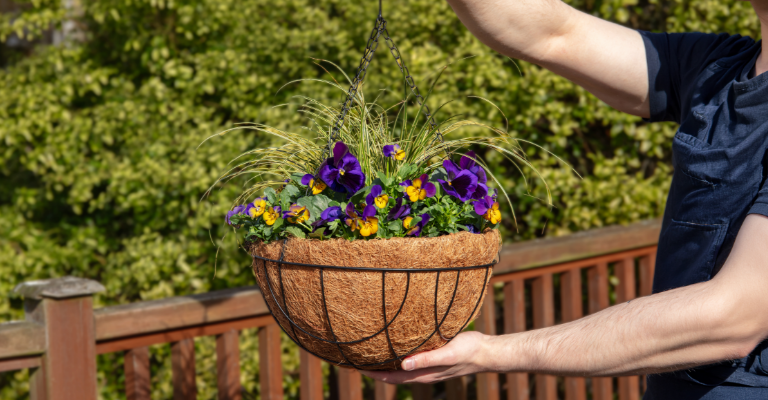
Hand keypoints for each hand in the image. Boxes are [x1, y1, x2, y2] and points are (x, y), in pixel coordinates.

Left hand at [360, 331, 488, 383]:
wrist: (487, 351)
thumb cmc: (469, 350)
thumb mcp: (447, 353)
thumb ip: (426, 359)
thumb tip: (403, 365)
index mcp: (423, 374)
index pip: (392, 378)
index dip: (374, 374)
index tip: (356, 367)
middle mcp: (423, 373)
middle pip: (393, 375)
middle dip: (375, 370)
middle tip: (356, 360)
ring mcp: (428, 367)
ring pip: (401, 368)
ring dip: (385, 364)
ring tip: (370, 354)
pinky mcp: (433, 358)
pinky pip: (410, 360)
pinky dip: (398, 357)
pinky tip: (395, 346)